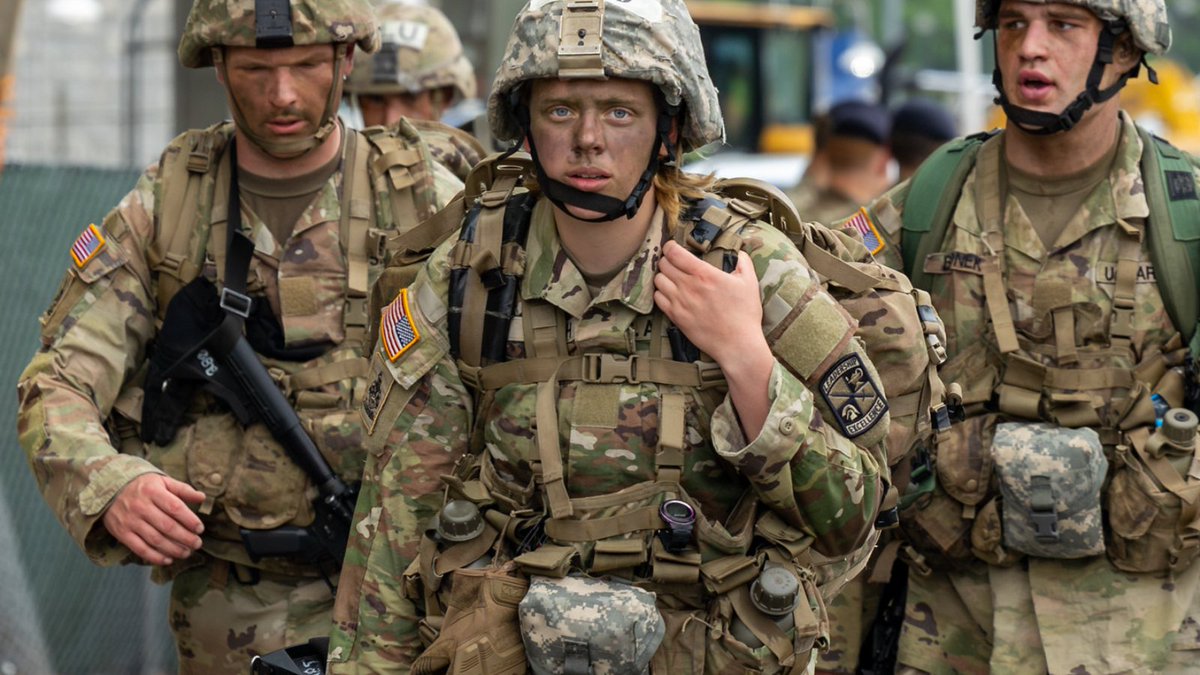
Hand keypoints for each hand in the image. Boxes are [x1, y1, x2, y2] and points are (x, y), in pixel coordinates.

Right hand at [102, 474, 205, 565]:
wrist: (109, 489)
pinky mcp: (122, 533)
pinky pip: (140, 548)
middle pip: (167, 526)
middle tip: (197, 544)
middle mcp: (141, 506)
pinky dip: (155, 557)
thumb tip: (202, 497)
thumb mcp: (162, 481)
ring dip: (173, 549)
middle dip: (185, 538)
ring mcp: (130, 521)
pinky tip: (168, 560)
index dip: (190, 520)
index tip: (200, 529)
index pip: (175, 508)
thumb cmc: (143, 486)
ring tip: (186, 553)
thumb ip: (183, 489)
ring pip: (155, 539)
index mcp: (153, 491)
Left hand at [653, 241, 766, 366]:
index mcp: (704, 274)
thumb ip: (744, 263)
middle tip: (674, 263)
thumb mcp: (750, 283)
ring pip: (658, 281)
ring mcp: (679, 302)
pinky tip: (669, 294)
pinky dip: (661, 293)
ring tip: (671, 278)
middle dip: (667, 260)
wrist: (738, 344)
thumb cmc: (745, 314)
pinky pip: (658, 299)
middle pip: (663, 265)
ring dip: (663, 276)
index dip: (670, 247)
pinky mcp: (676, 317)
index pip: (674, 253)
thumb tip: (741, 253)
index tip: (672, 247)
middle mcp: (688, 286)